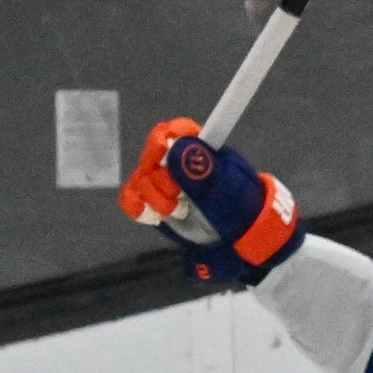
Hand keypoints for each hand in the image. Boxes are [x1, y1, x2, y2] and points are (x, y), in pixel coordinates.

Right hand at [118, 116, 303, 283]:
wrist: (240, 240)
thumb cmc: (239, 209)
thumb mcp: (228, 190)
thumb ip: (204, 170)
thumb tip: (179, 146)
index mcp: (199, 150)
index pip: (174, 132)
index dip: (165, 137)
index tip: (164, 148)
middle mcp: (177, 163)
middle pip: (151, 156)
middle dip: (160, 176)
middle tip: (176, 195)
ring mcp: (164, 183)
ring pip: (142, 178)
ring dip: (155, 197)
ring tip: (176, 211)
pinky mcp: (154, 203)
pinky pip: (132, 198)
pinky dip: (138, 206)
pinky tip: (152, 216)